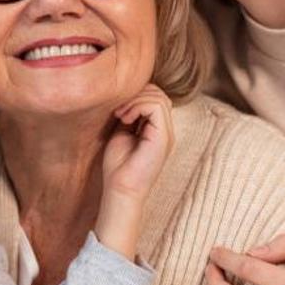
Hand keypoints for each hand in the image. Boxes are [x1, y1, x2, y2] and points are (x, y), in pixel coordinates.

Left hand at [95, 85, 174, 260]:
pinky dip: (137, 106)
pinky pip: (156, 106)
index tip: (117, 109)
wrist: (121, 190)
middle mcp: (165, 130)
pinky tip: (125, 119)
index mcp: (157, 130)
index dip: (136, 96)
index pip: (155, 97)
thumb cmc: (118, 167)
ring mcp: (166, 134)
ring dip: (135, 100)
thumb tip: (127, 95)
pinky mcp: (163, 138)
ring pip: (158, 97)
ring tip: (120, 115)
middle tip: (118, 111)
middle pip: (159, 93)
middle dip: (135, 94)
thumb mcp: (121, 133)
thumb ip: (128, 115)